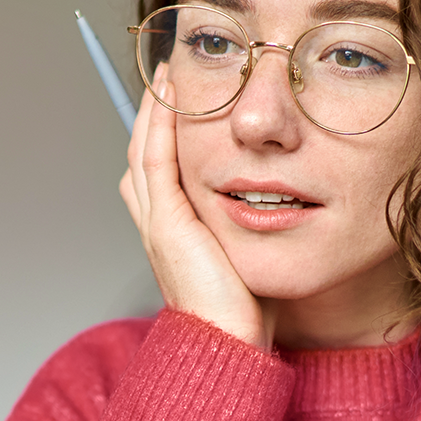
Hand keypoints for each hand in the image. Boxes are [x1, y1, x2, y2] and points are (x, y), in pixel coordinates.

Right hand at [117, 70, 271, 348]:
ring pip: (143, 149)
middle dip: (153, 112)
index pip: (157, 170)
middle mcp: (156, 223)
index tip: (179, 102)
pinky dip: (158, 124)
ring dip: (153, 108)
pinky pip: (155, 160)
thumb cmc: (245, 315)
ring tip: (166, 74)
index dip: (164, 134)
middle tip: (167, 76)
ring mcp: (156, 222)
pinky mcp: (167, 223)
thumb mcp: (249, 260)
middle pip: (142, 153)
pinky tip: (168, 95)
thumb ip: (251, 231)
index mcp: (171, 232)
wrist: (229, 346)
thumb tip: (278, 210)